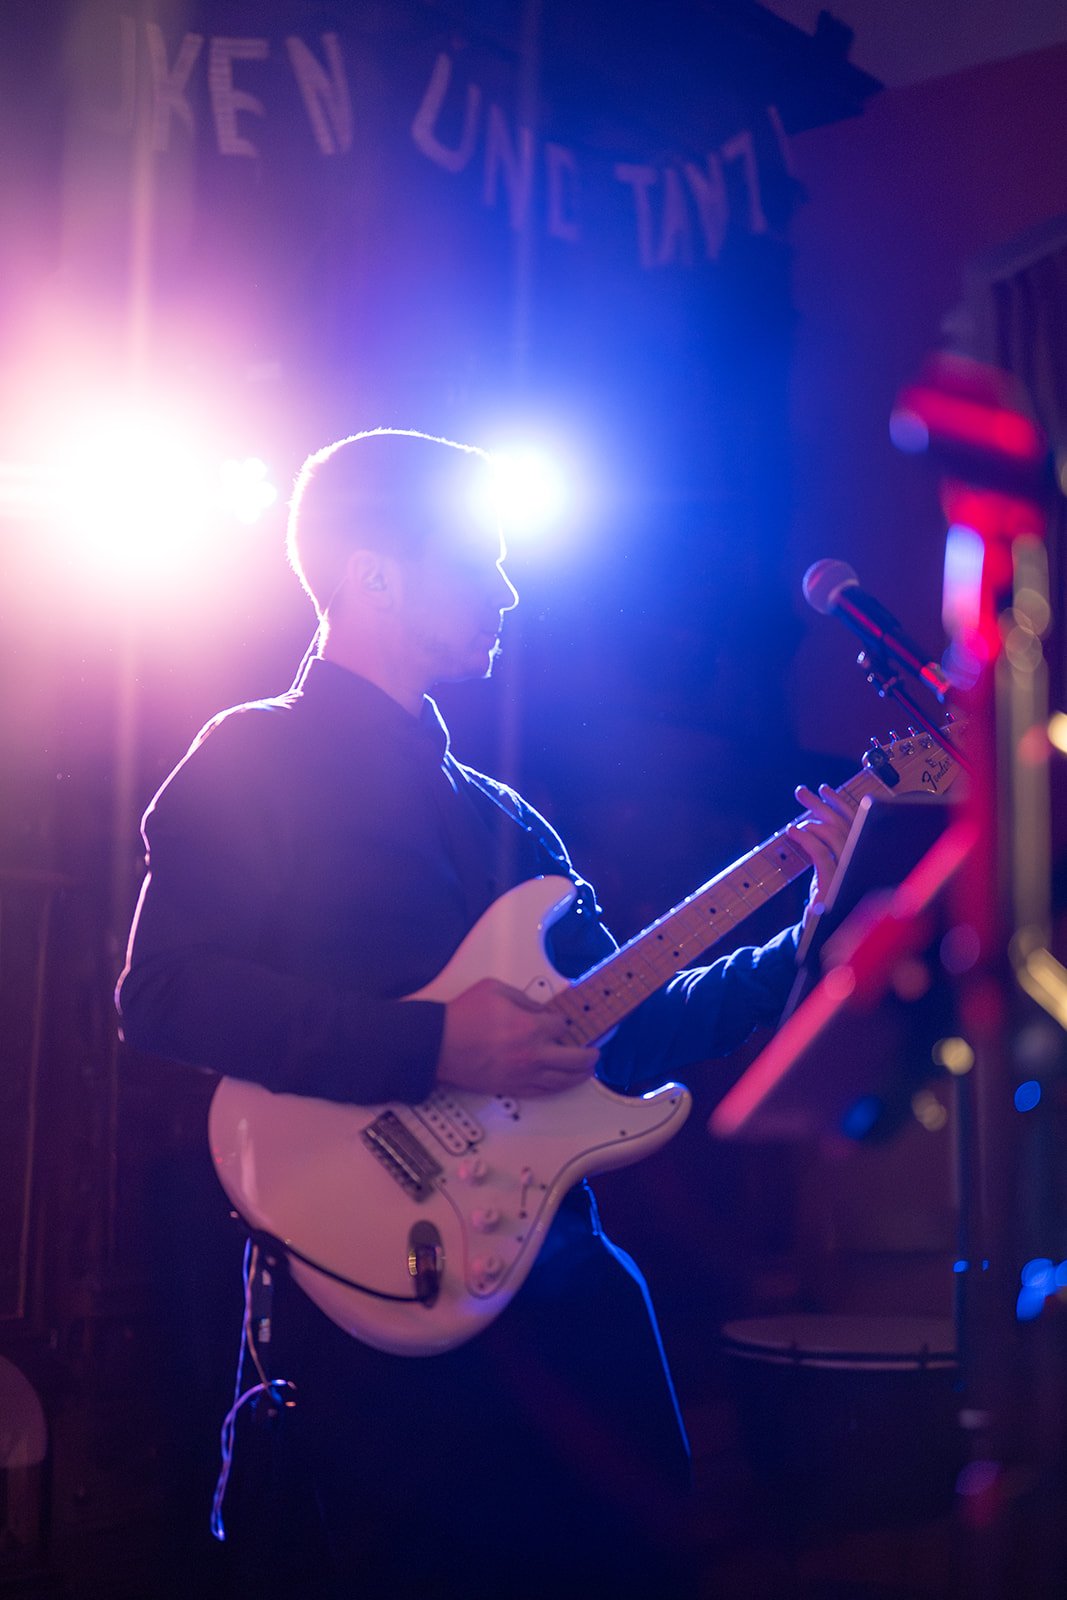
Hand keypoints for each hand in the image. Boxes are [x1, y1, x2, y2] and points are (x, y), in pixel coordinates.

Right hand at [437, 977, 598, 1098]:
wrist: (438, 1045)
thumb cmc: (462, 1016)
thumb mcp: (495, 989)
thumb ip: (523, 998)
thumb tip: (539, 1009)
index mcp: (530, 1028)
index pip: (561, 1027)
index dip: (563, 1023)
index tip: (561, 1022)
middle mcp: (532, 1055)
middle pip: (573, 1059)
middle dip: (588, 1055)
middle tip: (594, 1052)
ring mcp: (523, 1074)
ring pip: (561, 1080)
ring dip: (579, 1075)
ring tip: (587, 1071)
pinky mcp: (511, 1087)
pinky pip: (542, 1091)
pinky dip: (557, 1087)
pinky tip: (562, 1083)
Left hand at [788, 783, 853, 927]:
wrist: (821, 936)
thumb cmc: (826, 903)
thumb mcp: (829, 871)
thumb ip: (830, 849)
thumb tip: (817, 820)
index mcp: (864, 859)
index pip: (857, 824)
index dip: (841, 804)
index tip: (825, 789)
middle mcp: (864, 864)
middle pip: (846, 825)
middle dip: (823, 804)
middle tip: (802, 791)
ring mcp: (852, 874)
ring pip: (836, 836)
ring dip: (813, 820)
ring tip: (796, 814)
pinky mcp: (836, 884)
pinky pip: (821, 854)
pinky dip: (806, 839)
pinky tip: (793, 831)